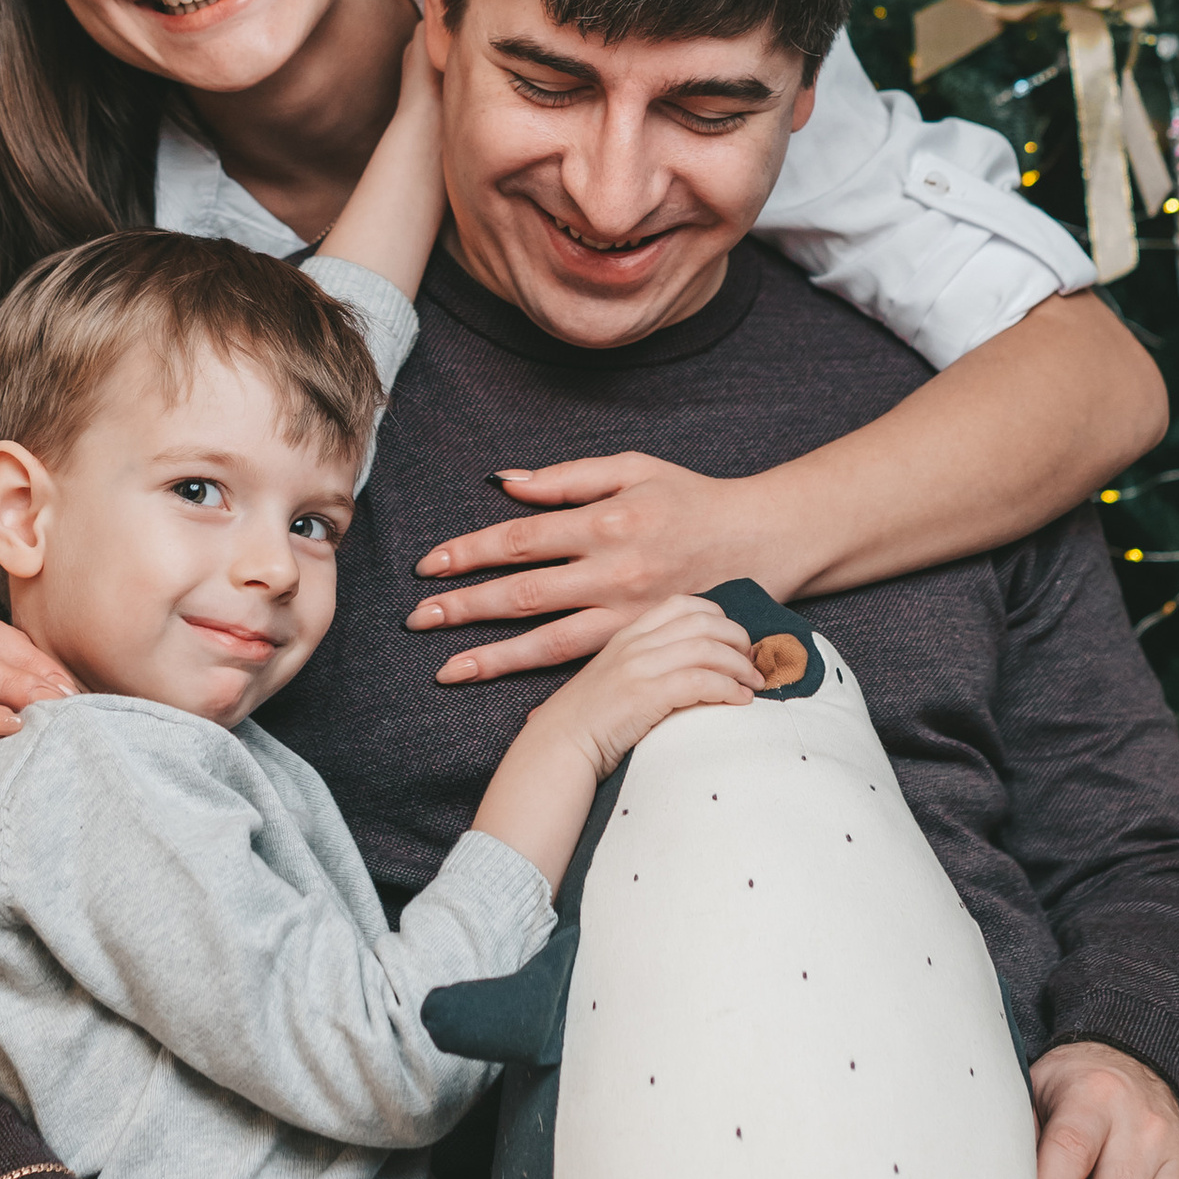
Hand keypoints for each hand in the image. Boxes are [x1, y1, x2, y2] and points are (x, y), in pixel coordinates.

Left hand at [410, 451, 778, 682]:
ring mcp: (629, 615)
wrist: (762, 540)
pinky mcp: (645, 643)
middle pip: (524, 594)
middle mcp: (614, 571)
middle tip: (416, 620)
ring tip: (446, 670)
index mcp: (606, 521)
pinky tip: (515, 710)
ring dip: (492, 657)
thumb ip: (567, 478)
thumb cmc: (691, 498)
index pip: (521, 538)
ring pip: (549, 642)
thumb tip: (505, 484)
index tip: (429, 565)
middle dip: (464, 607)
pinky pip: (588, 669)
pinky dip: (549, 690)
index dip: (470, 551)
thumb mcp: (633, 468)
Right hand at [530, 589, 764, 773]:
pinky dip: (728, 689)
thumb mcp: (614, 677)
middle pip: (704, 621)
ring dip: (740, 666)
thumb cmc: (588, 721)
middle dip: (738, 639)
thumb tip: (691, 669)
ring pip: (708, 648)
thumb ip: (645, 663)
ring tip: (754, 685)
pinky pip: (700, 681)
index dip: (719, 618)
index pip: (684, 604)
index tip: (734, 642)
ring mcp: (638, 667)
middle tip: (753, 664)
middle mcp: (635, 643)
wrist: (556, 748)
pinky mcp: (644, 695)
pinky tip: (739, 701)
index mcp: (628, 633)